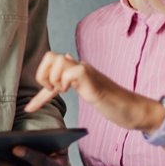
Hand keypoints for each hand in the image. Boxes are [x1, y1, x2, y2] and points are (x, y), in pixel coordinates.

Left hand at [27, 51, 164, 154]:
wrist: (135, 110)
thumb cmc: (114, 103)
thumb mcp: (88, 91)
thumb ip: (75, 78)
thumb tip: (67, 58)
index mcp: (77, 70)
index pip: (50, 66)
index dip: (38, 84)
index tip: (30, 108)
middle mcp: (80, 67)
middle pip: (49, 56)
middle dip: (43, 75)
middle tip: (52, 92)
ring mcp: (87, 72)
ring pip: (57, 61)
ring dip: (54, 79)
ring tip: (64, 92)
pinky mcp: (93, 80)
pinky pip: (72, 72)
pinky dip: (65, 82)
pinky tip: (71, 92)